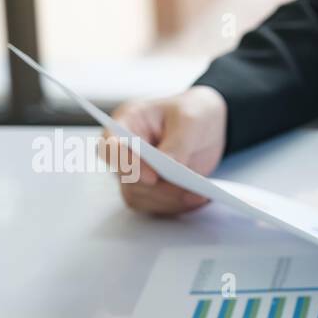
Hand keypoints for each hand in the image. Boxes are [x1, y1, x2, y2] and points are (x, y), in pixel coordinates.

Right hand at [100, 86, 227, 214]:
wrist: (206, 125)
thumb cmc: (192, 112)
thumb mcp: (190, 119)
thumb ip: (177, 142)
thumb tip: (169, 165)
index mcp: (127, 123)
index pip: (111, 147)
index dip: (126, 164)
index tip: (151, 177)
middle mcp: (126, 150)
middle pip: (126, 179)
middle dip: (157, 189)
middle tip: (187, 189)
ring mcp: (136, 171)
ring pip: (139, 196)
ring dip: (168, 200)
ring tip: (199, 195)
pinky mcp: (151, 188)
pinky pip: (155, 205)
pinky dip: (176, 205)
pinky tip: (199, 198)